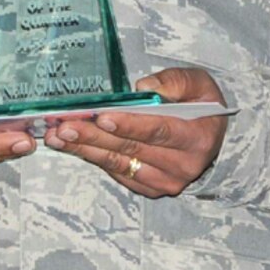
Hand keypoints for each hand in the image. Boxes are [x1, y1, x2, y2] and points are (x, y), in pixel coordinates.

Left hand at [43, 67, 226, 197]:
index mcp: (197, 138)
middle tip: (66, 127)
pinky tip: (74, 146)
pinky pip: (118, 172)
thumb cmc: (201, 105)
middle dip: (95, 137)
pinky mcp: (151, 188)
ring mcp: (166, 181)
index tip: (101, 118)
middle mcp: (183, 165)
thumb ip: (174, 82)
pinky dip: (94, 158)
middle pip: (132, 149)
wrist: (210, 136)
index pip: (158, 131)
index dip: (128, 125)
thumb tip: (143, 89)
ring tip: (59, 137)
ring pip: (120, 163)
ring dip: (86, 149)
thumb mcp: (198, 83)